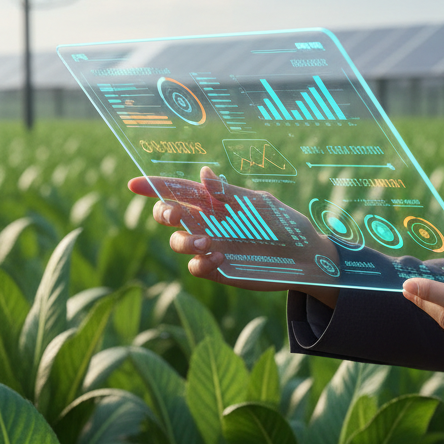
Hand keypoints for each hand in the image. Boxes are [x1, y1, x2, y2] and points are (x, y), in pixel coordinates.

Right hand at [127, 166, 340, 306]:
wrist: (307, 257)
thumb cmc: (287, 224)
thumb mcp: (260, 204)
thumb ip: (230, 194)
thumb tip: (203, 173)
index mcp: (217, 202)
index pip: (180, 190)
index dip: (156, 186)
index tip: (134, 184)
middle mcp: (209, 223)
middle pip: (170, 215)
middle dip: (163, 212)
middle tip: (175, 214)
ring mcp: (212, 247)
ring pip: (178, 242)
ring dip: (184, 240)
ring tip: (207, 242)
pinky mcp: (219, 270)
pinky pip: (195, 267)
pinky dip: (199, 262)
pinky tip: (217, 256)